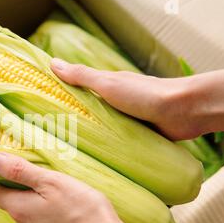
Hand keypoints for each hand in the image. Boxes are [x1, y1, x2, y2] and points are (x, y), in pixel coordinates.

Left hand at [0, 151, 155, 222]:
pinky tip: (69, 208)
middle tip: (42, 172)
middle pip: (12, 201)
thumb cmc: (81, 210)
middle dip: (21, 185)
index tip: (8, 164)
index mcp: (19, 208)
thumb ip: (19, 170)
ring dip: (38, 199)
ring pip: (30, 212)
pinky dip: (51, 213)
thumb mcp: (50, 181)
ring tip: (59, 189)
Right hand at [51, 59, 223, 139]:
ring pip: (101, 129)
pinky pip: (117, 143)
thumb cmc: (145, 94)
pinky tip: (93, 160)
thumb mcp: (108, 84)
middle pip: (87, 112)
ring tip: (65, 154)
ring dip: (89, 138)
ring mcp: (126, 121)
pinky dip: (107, 148)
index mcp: (106, 88)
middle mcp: (114, 104)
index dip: (60, 96)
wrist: (183, 112)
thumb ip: (82, 76)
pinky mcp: (137, 136)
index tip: (39, 108)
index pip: (77, 90)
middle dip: (71, 123)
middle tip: (47, 138)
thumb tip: (52, 62)